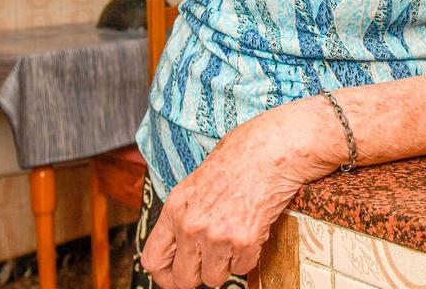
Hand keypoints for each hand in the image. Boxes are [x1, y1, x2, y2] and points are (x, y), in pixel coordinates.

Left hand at [140, 109, 323, 288]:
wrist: (272, 149)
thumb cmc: (239, 155)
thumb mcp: (197, 180)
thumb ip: (185, 212)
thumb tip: (180, 242)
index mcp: (176, 208)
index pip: (153, 259)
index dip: (165, 273)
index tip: (174, 274)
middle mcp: (192, 226)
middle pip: (183, 279)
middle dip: (197, 275)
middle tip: (209, 263)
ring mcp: (218, 237)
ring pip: (214, 278)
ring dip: (224, 265)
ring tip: (234, 239)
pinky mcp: (245, 242)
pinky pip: (242, 267)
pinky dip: (248, 256)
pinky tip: (252, 231)